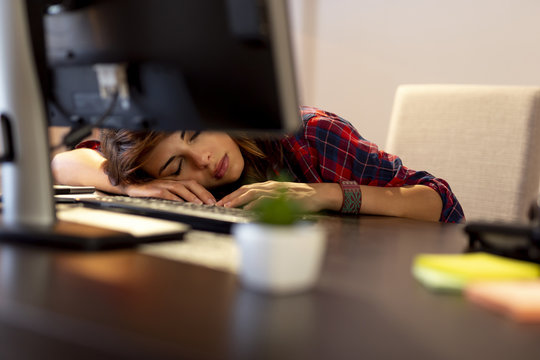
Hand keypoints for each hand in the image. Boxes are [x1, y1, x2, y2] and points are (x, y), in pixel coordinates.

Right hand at [122, 179, 215, 203]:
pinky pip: (166, 193)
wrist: (131, 187)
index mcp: (176, 182)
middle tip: (211, 203)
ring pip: (181, 188)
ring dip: (191, 196)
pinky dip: (175, 199)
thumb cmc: (150, 192)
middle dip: (203, 194)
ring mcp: (163, 184)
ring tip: (199, 204)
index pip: (194, 185)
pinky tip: (181, 204)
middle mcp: (171, 181)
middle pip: (191, 185)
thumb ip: (178, 197)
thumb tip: (193, 206)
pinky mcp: (154, 189)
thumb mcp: (166, 194)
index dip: (205, 192)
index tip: (214, 201)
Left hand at [215, 181, 341, 211]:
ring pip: (252, 193)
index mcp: (268, 186)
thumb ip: (267, 200)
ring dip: (238, 199)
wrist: (318, 194)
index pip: (245, 188)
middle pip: (245, 189)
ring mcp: (276, 190)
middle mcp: (269, 186)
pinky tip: (247, 208)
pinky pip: (266, 200)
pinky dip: (255, 204)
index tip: (221, 202)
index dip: (232, 195)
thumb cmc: (300, 198)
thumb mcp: (281, 196)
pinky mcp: (282, 196)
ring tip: (227, 206)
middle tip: (218, 204)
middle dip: (230, 197)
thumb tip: (253, 209)